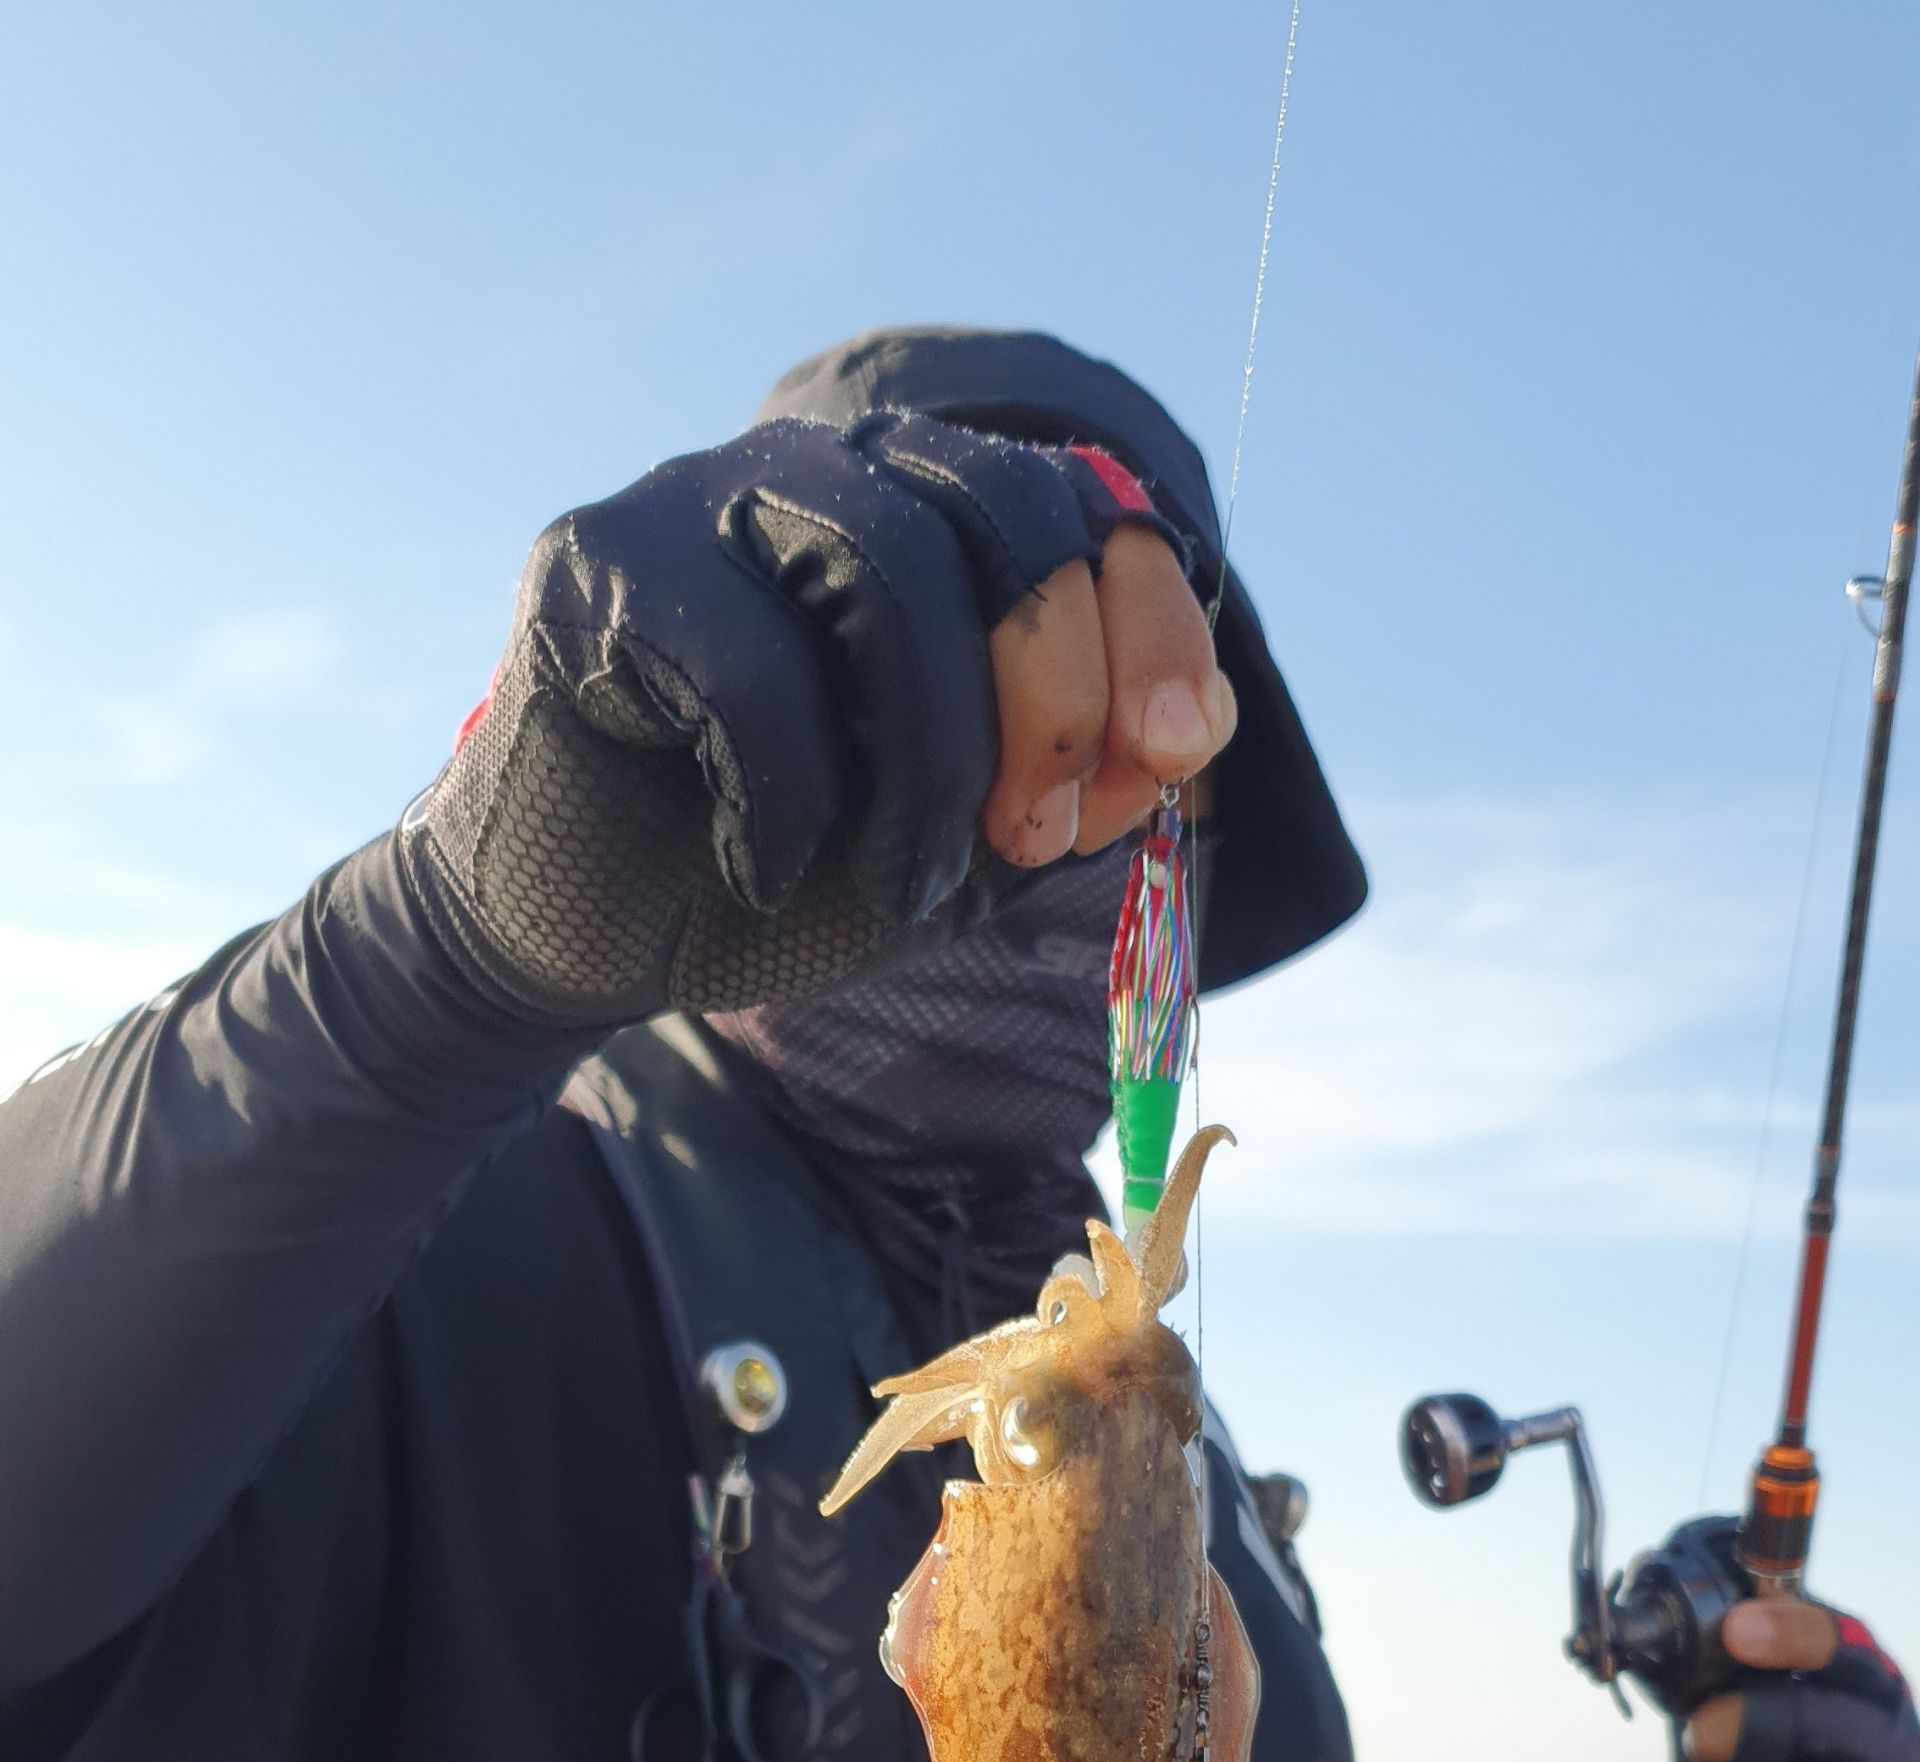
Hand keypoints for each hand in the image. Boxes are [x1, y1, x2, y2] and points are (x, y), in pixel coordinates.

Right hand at [402, 415, 1235, 1028]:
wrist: (582, 939)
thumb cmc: (777, 872)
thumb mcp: (966, 841)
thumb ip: (1077, 781)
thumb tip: (1196, 732)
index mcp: (920, 514)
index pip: (1078, 495)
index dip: (1154, 611)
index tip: (1177, 749)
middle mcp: (817, 472)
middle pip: (1000, 508)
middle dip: (1059, 684)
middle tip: (1041, 832)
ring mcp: (699, 496)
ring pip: (885, 562)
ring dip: (936, 755)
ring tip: (914, 882)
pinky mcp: (597, 563)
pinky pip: (745, 659)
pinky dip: (784, 797)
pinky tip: (762, 869)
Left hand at [1661, 1595, 1919, 1761]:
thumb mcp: (1760, 1717)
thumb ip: (1734, 1675)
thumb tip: (1669, 1643)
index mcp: (1876, 1693)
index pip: (1844, 1646)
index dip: (1790, 1633)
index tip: (1735, 1629)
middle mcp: (1895, 1749)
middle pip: (1801, 1719)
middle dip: (1724, 1726)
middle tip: (1692, 1740)